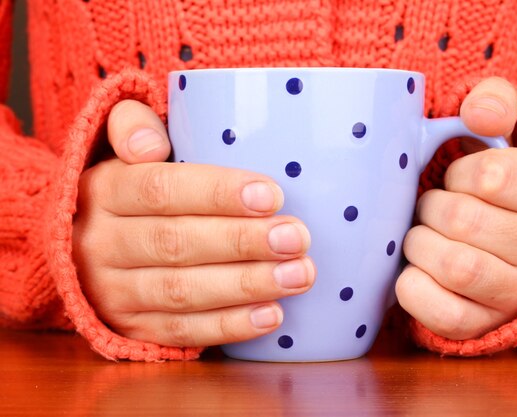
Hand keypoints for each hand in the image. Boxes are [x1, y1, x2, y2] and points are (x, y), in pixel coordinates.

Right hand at [73, 100, 314, 346]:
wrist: (86, 245)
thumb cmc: (132, 188)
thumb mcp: (123, 147)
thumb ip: (133, 126)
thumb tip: (148, 145)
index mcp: (104, 191)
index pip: (160, 189)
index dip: (217, 193)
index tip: (272, 195)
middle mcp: (102, 243)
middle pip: (176, 243)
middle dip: (243, 242)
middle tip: (296, 238)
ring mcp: (113, 292)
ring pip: (182, 292)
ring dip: (246, 285)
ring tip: (299, 274)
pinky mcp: (132, 328)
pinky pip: (182, 332)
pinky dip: (230, 326)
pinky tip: (271, 315)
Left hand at [395, 77, 516, 339]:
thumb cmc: (504, 194)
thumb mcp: (508, 141)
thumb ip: (495, 106)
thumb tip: (478, 109)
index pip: (493, 175)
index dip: (459, 173)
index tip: (457, 178)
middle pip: (463, 220)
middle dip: (430, 208)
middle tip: (430, 209)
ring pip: (455, 266)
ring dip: (420, 244)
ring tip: (422, 237)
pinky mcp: (487, 326)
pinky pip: (443, 313)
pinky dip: (414, 288)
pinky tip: (416, 271)